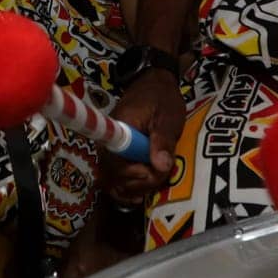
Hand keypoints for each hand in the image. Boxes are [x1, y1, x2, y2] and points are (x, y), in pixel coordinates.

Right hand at [104, 68, 182, 202]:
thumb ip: (163, 140)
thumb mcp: (168, 117)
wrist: (154, 85)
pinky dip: (126, 187)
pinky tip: (140, 192)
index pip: (115, 162)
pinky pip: (114, 177)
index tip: (151, 172)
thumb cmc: (162, 99)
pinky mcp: (116, 155)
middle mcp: (109, 142)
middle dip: (139, 183)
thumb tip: (161, 167)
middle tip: (160, 175)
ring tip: (154, 181)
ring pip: (113, 179)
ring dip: (134, 187)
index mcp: (120, 130)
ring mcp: (111, 150)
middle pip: (113, 175)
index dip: (132, 174)